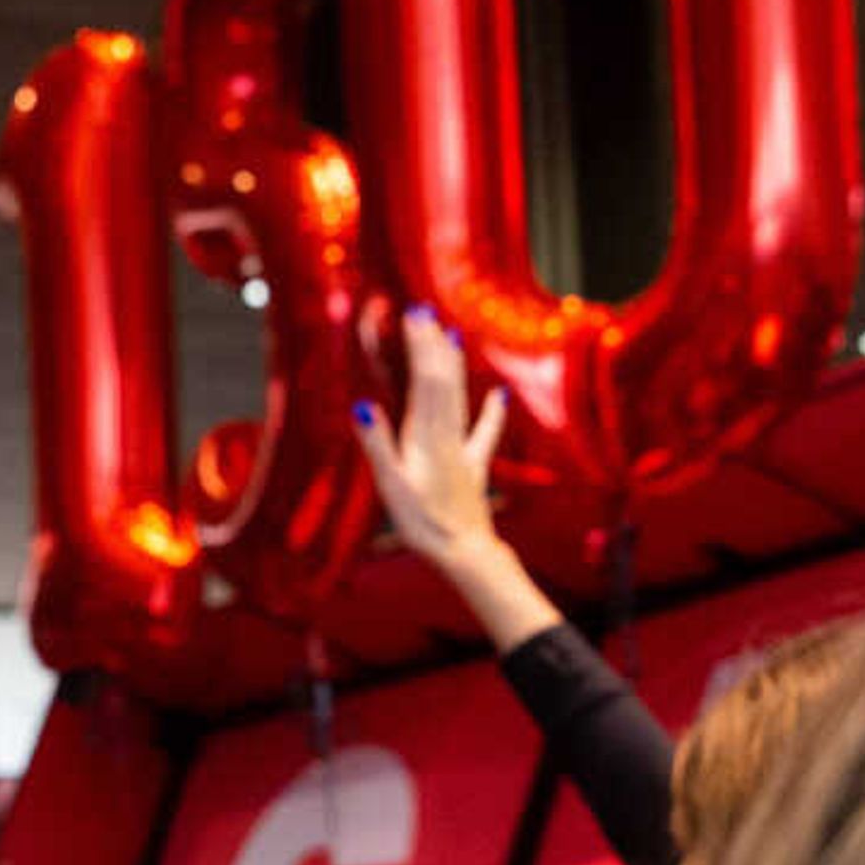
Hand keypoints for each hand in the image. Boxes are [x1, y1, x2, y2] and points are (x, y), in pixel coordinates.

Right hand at [353, 308, 512, 571]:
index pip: (424, 381)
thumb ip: (378, 446)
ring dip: (453, 364)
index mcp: (425, 437)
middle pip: (442, 381)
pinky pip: (485, 432)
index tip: (413, 315)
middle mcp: (447, 436)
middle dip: (433, 345)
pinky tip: (500, 393)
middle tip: (424, 311)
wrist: (464, 552)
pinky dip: (492, 410)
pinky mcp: (473, 465)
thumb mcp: (391, 487)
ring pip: (459, 397)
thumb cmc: (422, 524)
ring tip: (450, 333)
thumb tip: (364, 406)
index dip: (420, 346)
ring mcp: (463, 449)